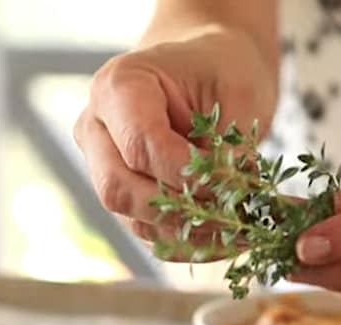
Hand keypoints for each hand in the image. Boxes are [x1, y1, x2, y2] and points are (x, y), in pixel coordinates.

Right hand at [73, 24, 277, 256]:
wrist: (206, 70)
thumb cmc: (221, 68)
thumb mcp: (238, 89)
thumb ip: (229, 143)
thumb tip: (231, 196)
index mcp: (117, 87)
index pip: (139, 147)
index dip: (186, 175)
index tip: (234, 185)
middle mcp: (97, 129)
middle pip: (120, 189)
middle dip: (180, 210)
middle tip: (236, 215)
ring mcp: (103, 167)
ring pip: (133, 218)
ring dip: (189, 232)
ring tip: (242, 228)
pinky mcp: (123, 196)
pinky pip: (149, 232)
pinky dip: (190, 241)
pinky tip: (229, 237)